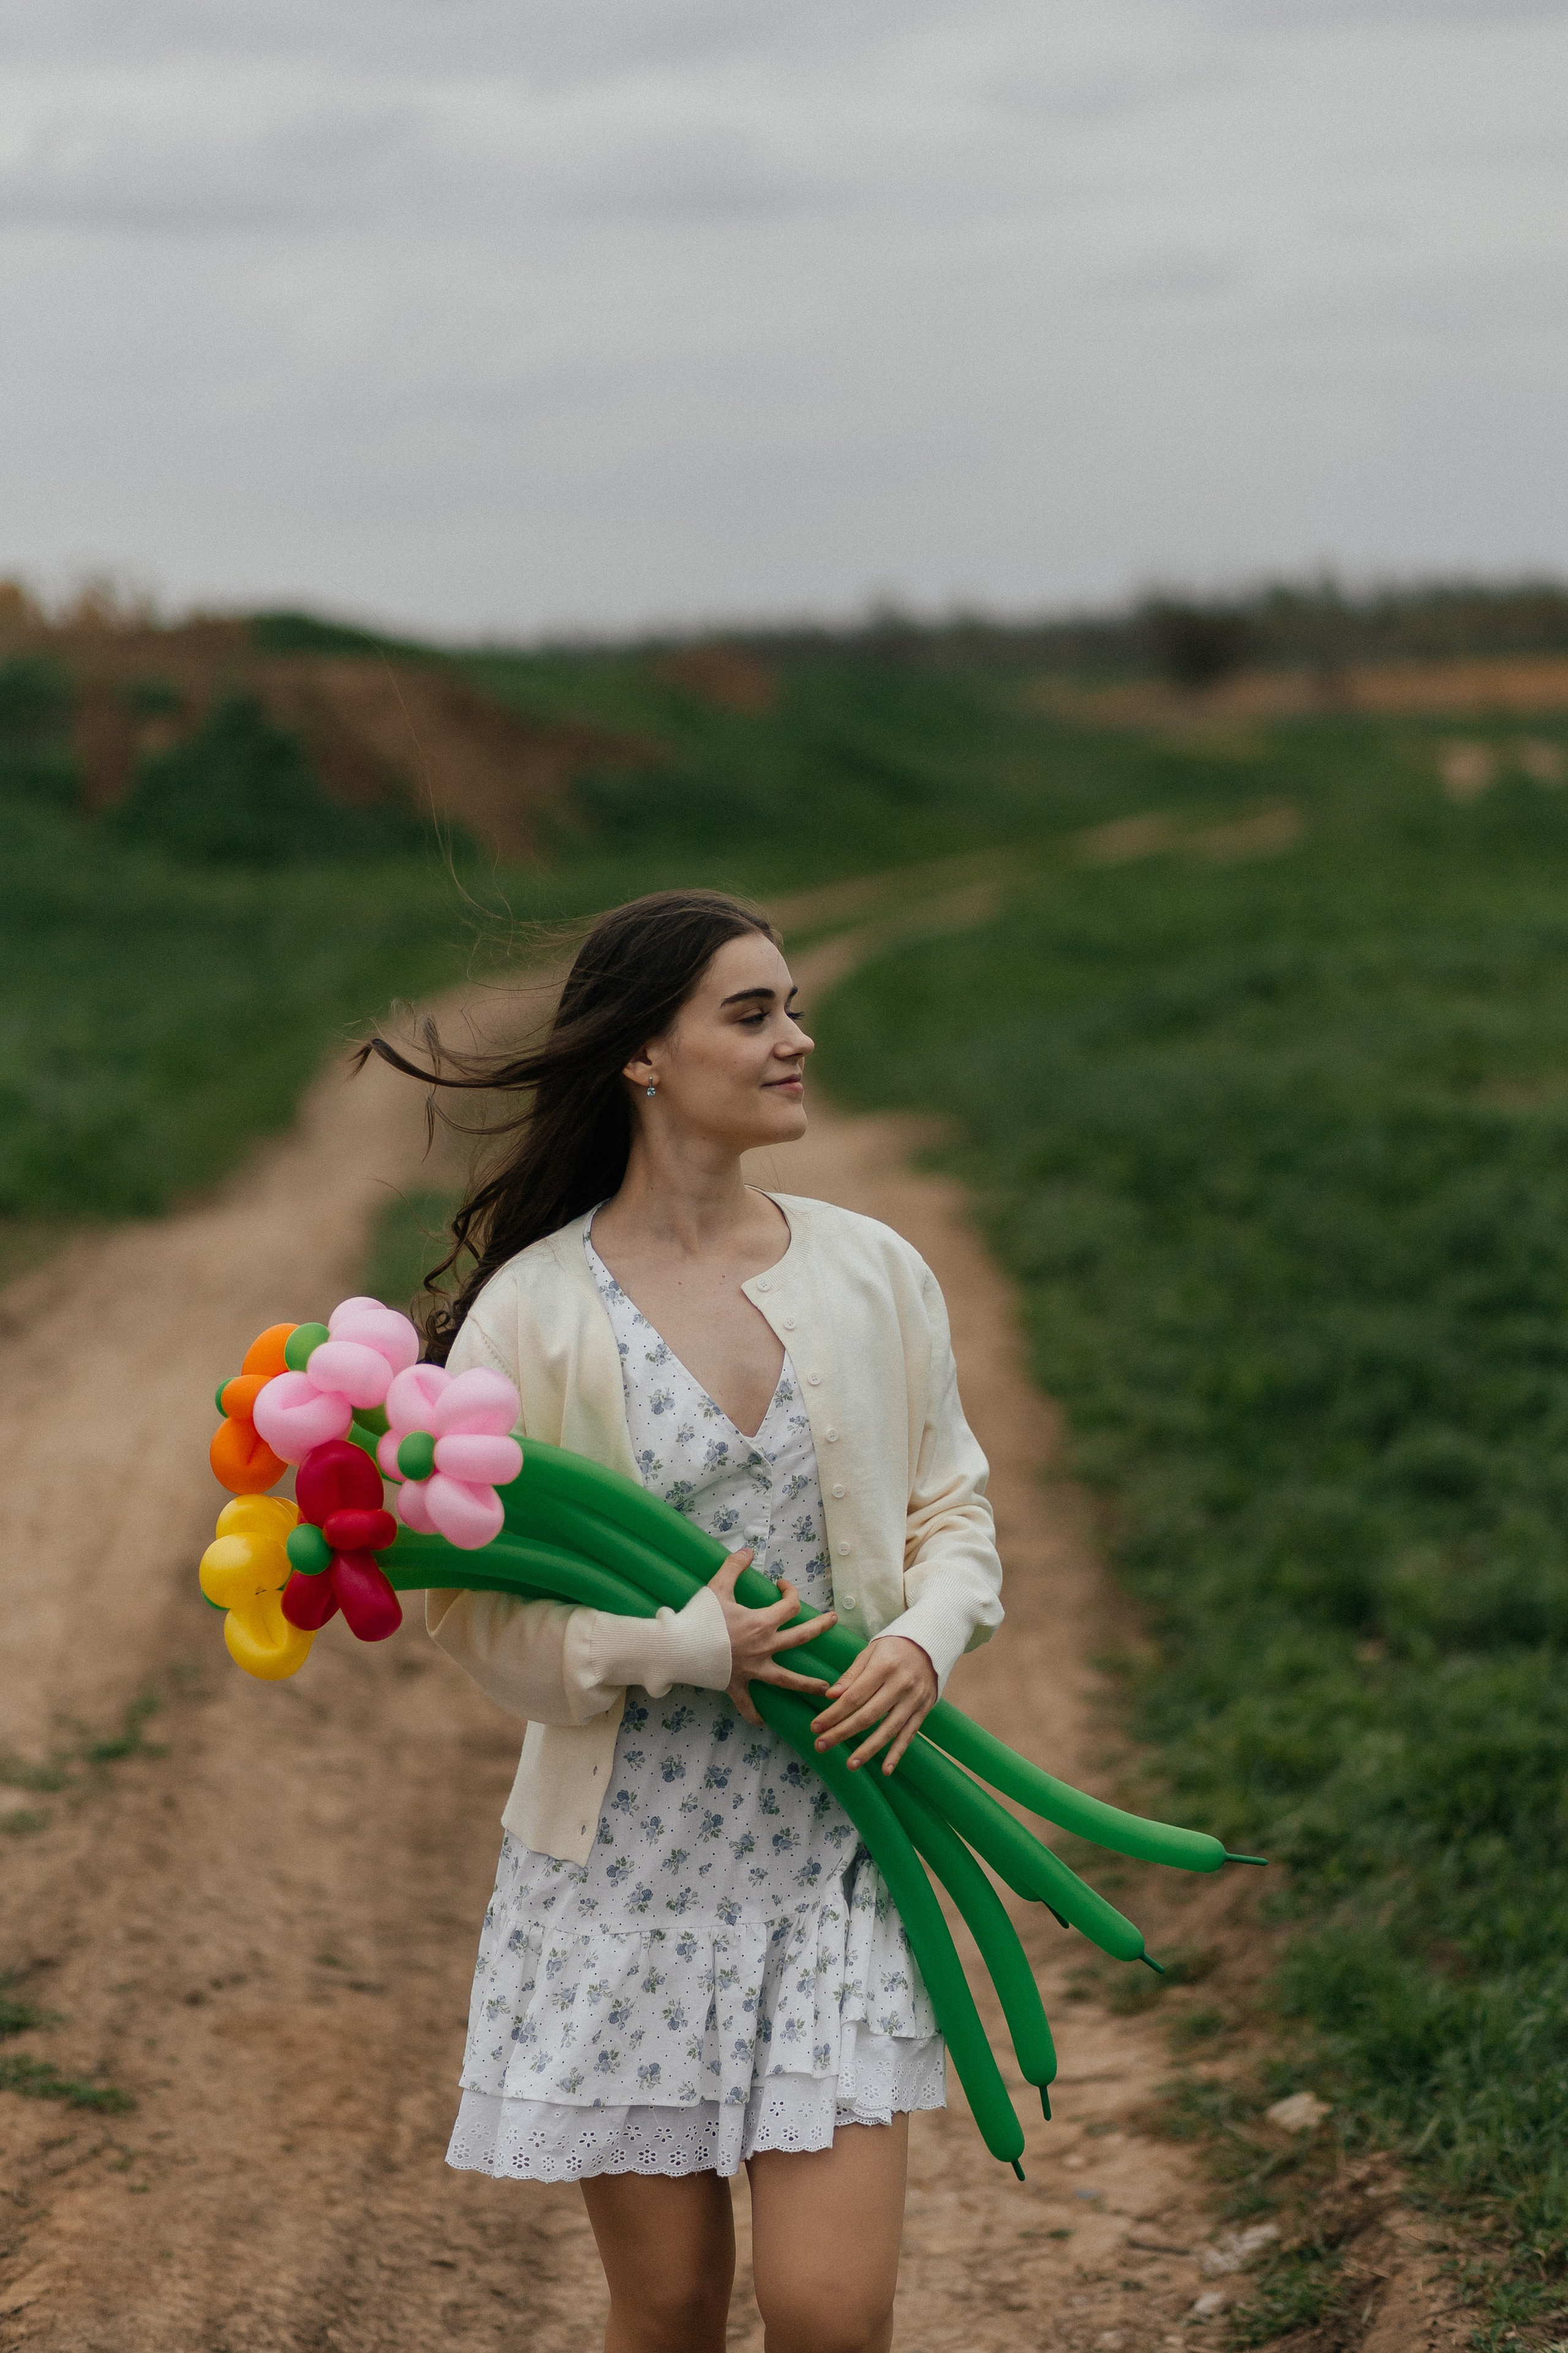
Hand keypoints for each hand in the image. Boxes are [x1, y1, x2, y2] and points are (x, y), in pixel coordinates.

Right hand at [709, 1550, 837, 1727]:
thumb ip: (734, 1567)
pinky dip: (753, 1714)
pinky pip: (747, 1704)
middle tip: (833, 1621)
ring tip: (827, 1690)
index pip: (790, 1606)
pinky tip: (761, 1722)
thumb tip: (748, 1550)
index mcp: (762, 1623)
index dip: (791, 1592)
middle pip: (800, 1638)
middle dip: (819, 1628)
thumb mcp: (717, 1586)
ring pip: (787, 1679)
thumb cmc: (699, 1617)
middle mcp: (764, 1647)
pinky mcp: (736, 1685)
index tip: (783, 1585)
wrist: (679, 1647)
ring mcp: (752, 1669)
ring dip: (808, 1684)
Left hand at [810, 1635, 937, 1774]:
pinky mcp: (923, 1710)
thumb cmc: (893, 1648)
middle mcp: (900, 1685)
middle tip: (821, 1745)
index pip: (854, 1697)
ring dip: (868, 1750)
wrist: (931, 1644)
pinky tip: (886, 1770)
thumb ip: (851, 1675)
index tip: (815, 1727)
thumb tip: (831, 1696)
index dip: (833, 1714)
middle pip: (867, 1715)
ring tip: (850, 1764)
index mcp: (883, 1667)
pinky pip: (909, 1735)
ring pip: (888, 1730)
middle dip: (842, 1733)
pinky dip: (897, 1753)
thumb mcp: (871, 1652)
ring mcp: (914, 1700)